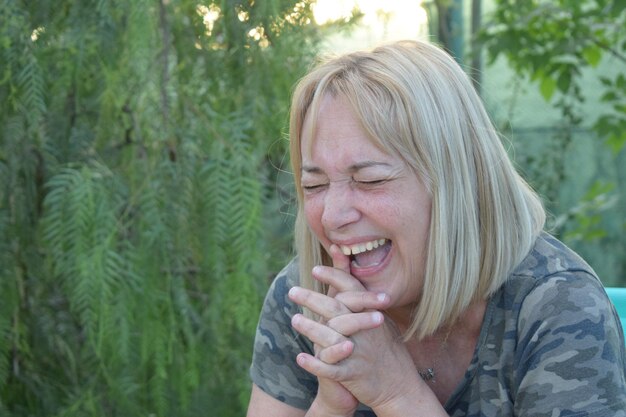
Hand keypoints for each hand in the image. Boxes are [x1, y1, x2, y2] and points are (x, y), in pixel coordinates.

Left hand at [291, 246, 434, 413]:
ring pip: (332, 338)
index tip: (315, 269)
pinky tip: (300, 358)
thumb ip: (368, 304)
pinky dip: (315, 365)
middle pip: (337, 309)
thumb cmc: (389, 352)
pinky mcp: (354, 375)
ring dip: (311, 329)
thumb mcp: (383, 323)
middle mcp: (367, 331)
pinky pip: (332, 369)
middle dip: (313, 298)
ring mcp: (360, 353)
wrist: (401, 387)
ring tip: (294, 319)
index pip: (352, 290)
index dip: (334, 276)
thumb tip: (352, 282)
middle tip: (292, 291)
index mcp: (373, 316)